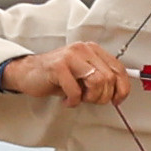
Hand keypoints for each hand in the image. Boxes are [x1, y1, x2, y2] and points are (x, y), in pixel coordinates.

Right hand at [0, 41, 132, 105]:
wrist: (28, 72)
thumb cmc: (57, 76)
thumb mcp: (82, 75)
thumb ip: (100, 78)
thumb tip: (118, 93)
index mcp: (93, 50)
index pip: (119, 69)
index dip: (122, 88)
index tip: (116, 100)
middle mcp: (83, 49)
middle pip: (109, 78)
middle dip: (101, 96)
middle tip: (88, 99)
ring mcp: (71, 56)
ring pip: (97, 82)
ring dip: (90, 98)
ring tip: (79, 98)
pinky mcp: (59, 67)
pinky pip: (76, 91)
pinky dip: (73, 101)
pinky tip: (66, 99)